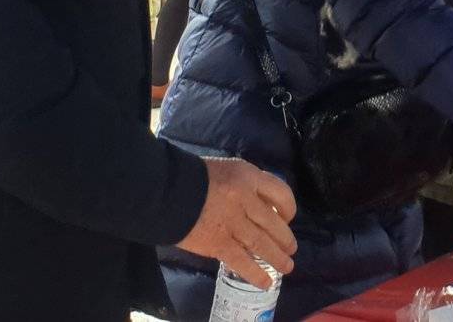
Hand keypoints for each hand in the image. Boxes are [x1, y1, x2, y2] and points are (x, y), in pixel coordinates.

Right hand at [178, 158, 298, 288]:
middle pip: (274, 223)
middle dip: (285, 238)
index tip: (287, 217)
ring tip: (286, 266)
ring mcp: (232, 222)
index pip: (281, 192)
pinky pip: (242, 261)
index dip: (288, 208)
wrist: (162, 190)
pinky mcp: (218, 243)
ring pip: (262, 243)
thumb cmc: (191, 177)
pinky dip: (255, 274)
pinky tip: (265, 282)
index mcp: (247, 176)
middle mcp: (244, 198)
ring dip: (277, 257)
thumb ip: (245, 184)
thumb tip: (262, 204)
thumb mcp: (225, 170)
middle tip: (290, 248)